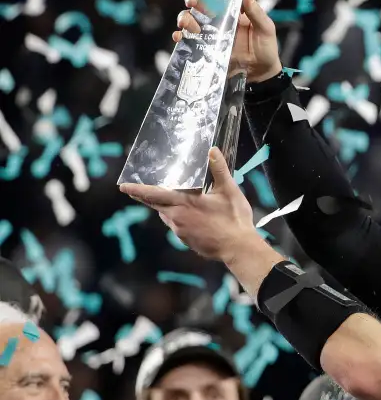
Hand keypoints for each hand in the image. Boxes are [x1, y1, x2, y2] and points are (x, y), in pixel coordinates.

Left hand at [119, 147, 260, 263]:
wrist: (238, 249)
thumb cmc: (234, 219)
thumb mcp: (229, 191)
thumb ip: (219, 170)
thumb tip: (213, 150)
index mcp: (184, 204)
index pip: (154, 195)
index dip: (138, 190)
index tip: (123, 186)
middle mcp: (177, 219)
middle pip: (156, 206)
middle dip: (146, 197)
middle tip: (136, 190)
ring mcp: (181, 232)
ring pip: (168, 216)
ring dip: (169, 208)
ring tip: (177, 200)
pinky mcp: (187, 242)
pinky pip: (178, 226)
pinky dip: (180, 218)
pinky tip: (195, 217)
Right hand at [174, 0, 281, 82]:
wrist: (261, 74)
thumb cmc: (266, 48)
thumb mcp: (265, 28)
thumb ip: (255, 11)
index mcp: (233, 9)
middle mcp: (219, 18)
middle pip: (199, 2)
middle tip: (192, 2)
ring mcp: (211, 33)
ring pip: (190, 19)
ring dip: (185, 17)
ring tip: (187, 23)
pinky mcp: (206, 48)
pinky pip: (188, 40)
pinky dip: (180, 36)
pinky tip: (180, 36)